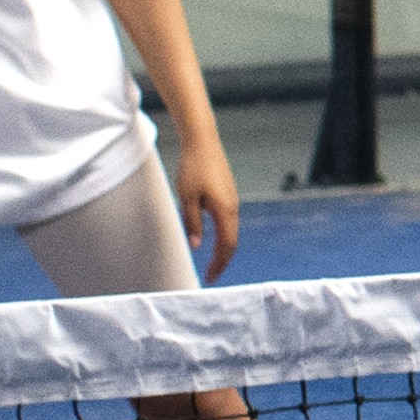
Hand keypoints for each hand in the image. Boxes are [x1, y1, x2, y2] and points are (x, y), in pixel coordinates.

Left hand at [162, 120, 244, 277]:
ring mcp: (232, 200)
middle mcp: (233, 207)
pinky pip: (228, 221)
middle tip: (211, 274)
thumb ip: (193, 223)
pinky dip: (223, 235)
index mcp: (224, 211)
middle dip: (222, 260)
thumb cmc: (193, 168)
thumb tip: (197, 245)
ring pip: (231, 231)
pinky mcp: (228, 194)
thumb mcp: (187, 198)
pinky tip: (213, 239)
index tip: (210, 277)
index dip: (220, 264)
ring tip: (212, 261)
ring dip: (223, 248)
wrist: (203, 142)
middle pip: (232, 241)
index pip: (227, 246)